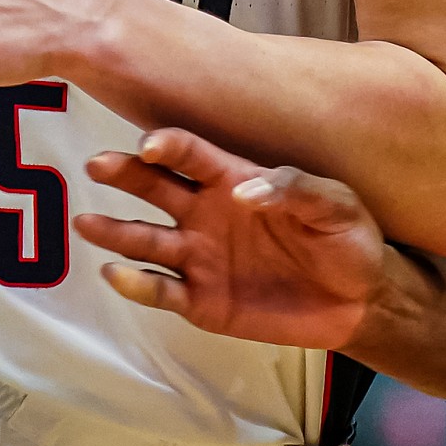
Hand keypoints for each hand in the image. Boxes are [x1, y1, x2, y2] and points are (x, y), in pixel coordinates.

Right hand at [78, 128, 387, 350]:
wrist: (359, 299)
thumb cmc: (347, 238)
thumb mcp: (334, 204)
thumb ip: (293, 189)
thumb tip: (244, 191)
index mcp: (235, 179)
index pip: (191, 154)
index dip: (168, 145)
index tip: (149, 144)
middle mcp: (206, 213)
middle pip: (155, 188)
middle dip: (125, 174)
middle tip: (98, 164)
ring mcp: (200, 258)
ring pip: (146, 240)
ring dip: (115, 232)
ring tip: (86, 224)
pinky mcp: (201, 301)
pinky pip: (161, 291)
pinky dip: (137, 284)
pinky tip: (116, 274)